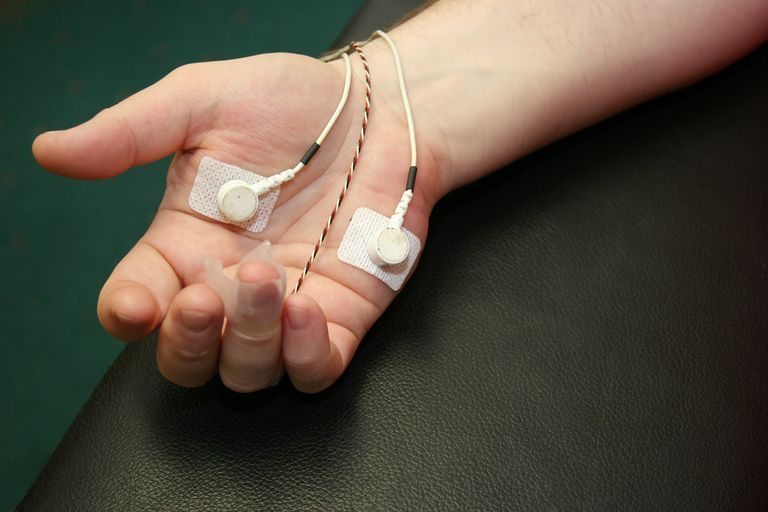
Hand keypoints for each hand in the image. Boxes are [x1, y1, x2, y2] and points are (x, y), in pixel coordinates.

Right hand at [33, 51, 438, 392]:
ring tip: (270, 282)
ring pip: (247, 371)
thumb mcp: (204, 102)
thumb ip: (132, 132)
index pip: (137, 300)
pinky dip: (304, 358)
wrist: (379, 113)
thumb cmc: (292, 102)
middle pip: (188, 355)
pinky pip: (314, 371)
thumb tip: (49, 150)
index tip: (139, 305)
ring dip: (249, 342)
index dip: (129, 314)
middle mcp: (229, 284)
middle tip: (208, 296)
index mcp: (185, 243)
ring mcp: (285, 307)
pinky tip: (306, 309)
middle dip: (190, 341)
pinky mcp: (341, 316)